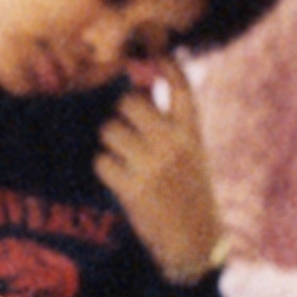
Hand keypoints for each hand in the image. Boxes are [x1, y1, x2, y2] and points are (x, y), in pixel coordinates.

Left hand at [93, 79, 227, 283]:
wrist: (195, 243)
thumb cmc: (190, 195)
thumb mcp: (191, 155)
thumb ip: (170, 124)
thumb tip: (138, 87)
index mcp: (192, 133)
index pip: (180, 86)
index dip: (165, 65)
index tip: (153, 53)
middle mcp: (173, 144)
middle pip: (130, 103)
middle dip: (121, 113)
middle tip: (126, 130)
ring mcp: (153, 166)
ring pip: (110, 130)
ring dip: (110, 143)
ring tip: (124, 160)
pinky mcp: (133, 189)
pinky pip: (101, 161)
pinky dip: (105, 168)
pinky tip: (119, 179)